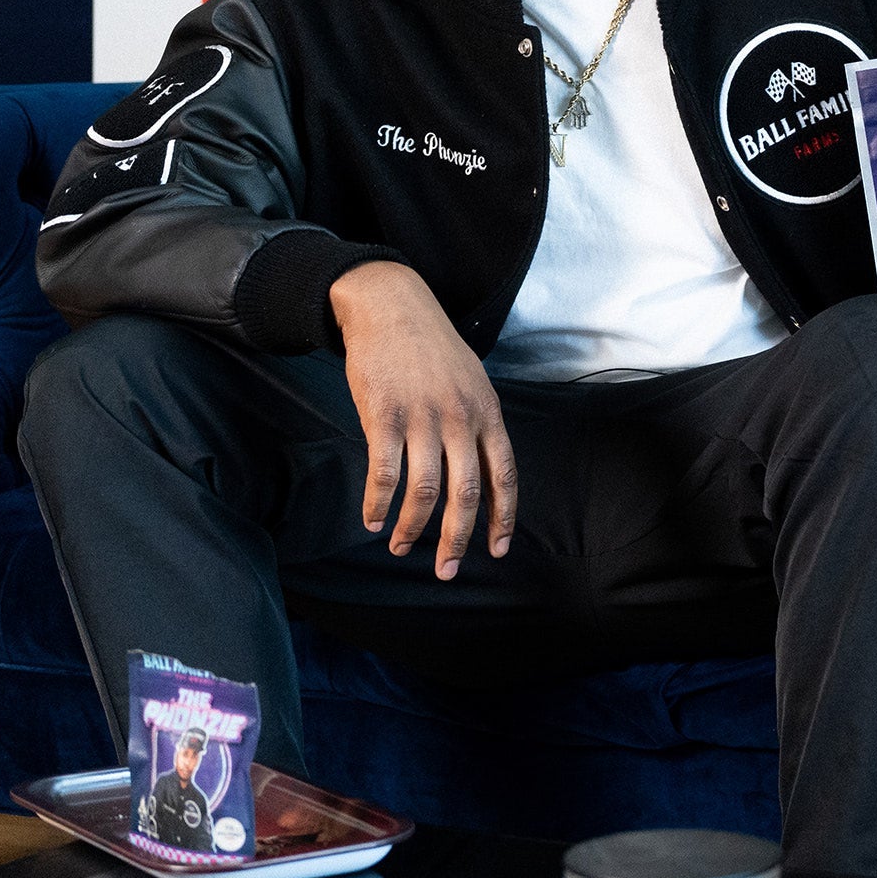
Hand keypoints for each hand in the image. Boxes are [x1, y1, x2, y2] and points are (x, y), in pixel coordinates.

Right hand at [329, 260, 517, 579]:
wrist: (393, 306)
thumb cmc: (433, 350)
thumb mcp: (472, 383)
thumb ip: (478, 426)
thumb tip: (481, 474)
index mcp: (488, 413)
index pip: (504, 475)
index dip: (502, 516)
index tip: (497, 549)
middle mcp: (461, 419)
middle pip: (467, 492)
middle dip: (457, 539)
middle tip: (447, 571)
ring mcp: (423, 417)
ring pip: (425, 490)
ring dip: (411, 527)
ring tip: (399, 546)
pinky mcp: (385, 415)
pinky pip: (384, 472)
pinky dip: (377, 503)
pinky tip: (372, 519)